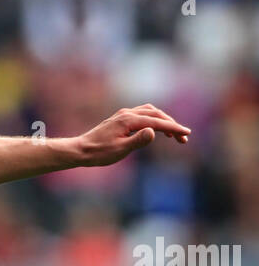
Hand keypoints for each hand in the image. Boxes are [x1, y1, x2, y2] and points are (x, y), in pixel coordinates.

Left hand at [74, 104, 190, 167]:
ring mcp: (123, 115)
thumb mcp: (120, 150)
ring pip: (150, 112)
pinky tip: (155, 128)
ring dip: (163, 120)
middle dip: (172, 124)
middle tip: (183, 138)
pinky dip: (153, 119)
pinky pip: (142, 114)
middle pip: (156, 114)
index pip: (157, 123)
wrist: (81, 150)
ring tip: (172, 134)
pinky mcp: (120, 118)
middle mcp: (127, 114)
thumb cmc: (99, 153)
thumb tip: (154, 131)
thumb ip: (138, 141)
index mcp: (129, 120)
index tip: (186, 134)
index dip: (174, 128)